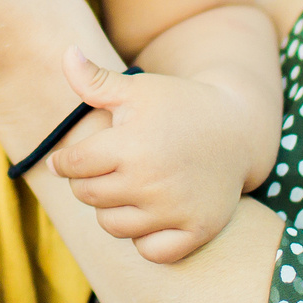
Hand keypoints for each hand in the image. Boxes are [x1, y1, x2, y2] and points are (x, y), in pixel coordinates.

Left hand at [46, 51, 256, 263]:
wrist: (237, 129)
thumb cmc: (179, 105)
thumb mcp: (137, 88)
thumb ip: (95, 80)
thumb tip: (66, 51)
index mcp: (132, 145)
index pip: (73, 165)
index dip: (64, 161)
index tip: (67, 159)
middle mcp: (151, 181)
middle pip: (88, 196)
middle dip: (87, 182)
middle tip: (104, 169)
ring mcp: (175, 210)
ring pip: (112, 226)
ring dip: (112, 210)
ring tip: (126, 188)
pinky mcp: (196, 231)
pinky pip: (149, 251)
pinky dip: (144, 238)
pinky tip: (150, 213)